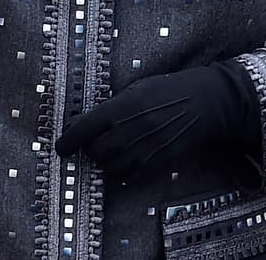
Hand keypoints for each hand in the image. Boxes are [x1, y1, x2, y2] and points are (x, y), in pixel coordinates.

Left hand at [55, 62, 257, 181]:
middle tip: (95, 141)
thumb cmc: (169, 90)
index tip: (61, 148)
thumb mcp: (136, 89)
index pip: (83, 128)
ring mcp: (145, 149)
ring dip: (106, 161)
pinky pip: (129, 176)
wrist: (205, 103)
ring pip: (109, 167)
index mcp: (122, 107)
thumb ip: (112, 106)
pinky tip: (128, 158)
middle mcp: (130, 130)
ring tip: (114, 148)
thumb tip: (85, 122)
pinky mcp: (157, 162)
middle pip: (94, 152)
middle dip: (90, 149)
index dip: (68, 141)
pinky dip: (122, 171)